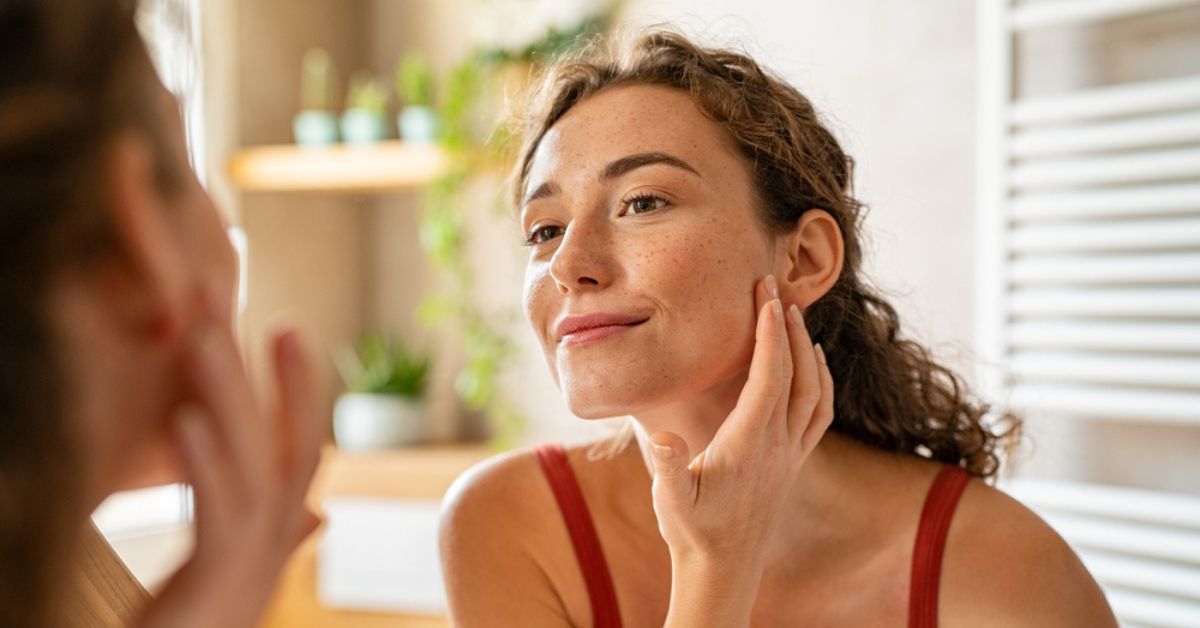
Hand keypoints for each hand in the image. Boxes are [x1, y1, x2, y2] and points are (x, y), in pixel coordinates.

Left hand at [137, 296, 322, 627]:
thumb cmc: (203, 622)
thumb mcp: (237, 565)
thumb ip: (279, 533)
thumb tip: (317, 512)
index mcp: (278, 528)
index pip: (299, 444)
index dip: (299, 385)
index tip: (288, 324)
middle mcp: (277, 538)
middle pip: (285, 444)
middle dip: (273, 375)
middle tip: (254, 307)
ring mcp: (253, 558)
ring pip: (255, 465)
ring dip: (231, 398)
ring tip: (205, 338)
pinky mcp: (218, 578)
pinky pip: (216, 511)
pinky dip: (205, 462)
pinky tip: (185, 418)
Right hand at [647, 275, 834, 621]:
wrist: (723, 568)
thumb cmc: (692, 530)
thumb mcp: (671, 501)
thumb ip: (669, 468)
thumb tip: (665, 438)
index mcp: (750, 443)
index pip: (769, 376)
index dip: (770, 332)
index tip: (765, 294)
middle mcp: (779, 444)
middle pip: (797, 373)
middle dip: (788, 326)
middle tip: (775, 287)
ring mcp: (791, 453)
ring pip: (814, 390)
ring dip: (806, 349)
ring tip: (793, 314)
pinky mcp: (793, 462)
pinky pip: (820, 413)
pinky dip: (822, 381)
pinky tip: (814, 364)